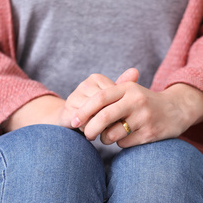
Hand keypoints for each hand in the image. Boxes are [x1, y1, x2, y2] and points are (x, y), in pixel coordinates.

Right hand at [2, 69, 137, 131]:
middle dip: (110, 117)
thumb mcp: (112, 99)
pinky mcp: (67, 110)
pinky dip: (90, 128)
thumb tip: (135, 71)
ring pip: (95, 114)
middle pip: (105, 104)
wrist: (71, 120)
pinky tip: (91, 131)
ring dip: (100, 124)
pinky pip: (85, 122)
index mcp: (96, 79)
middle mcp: (84, 85)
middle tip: (114, 126)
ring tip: (101, 129)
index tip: (120, 116)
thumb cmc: (97, 110)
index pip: (113, 95)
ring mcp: (74, 97)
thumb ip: (123, 86)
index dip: (118, 109)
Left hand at [71, 69, 202, 147]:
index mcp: (128, 88)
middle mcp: (136, 101)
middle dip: (90, 128)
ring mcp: (144, 117)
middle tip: (85, 135)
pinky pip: (124, 143)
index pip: (99, 98)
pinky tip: (127, 138)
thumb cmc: (145, 102)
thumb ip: (108, 97)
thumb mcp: (130, 92)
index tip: (74, 121)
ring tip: (107, 137)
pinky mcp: (150, 133)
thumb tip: (79, 114)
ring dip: (105, 139)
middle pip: (104, 117)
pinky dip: (120, 143)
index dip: (84, 111)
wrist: (177, 109)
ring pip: (113, 134)